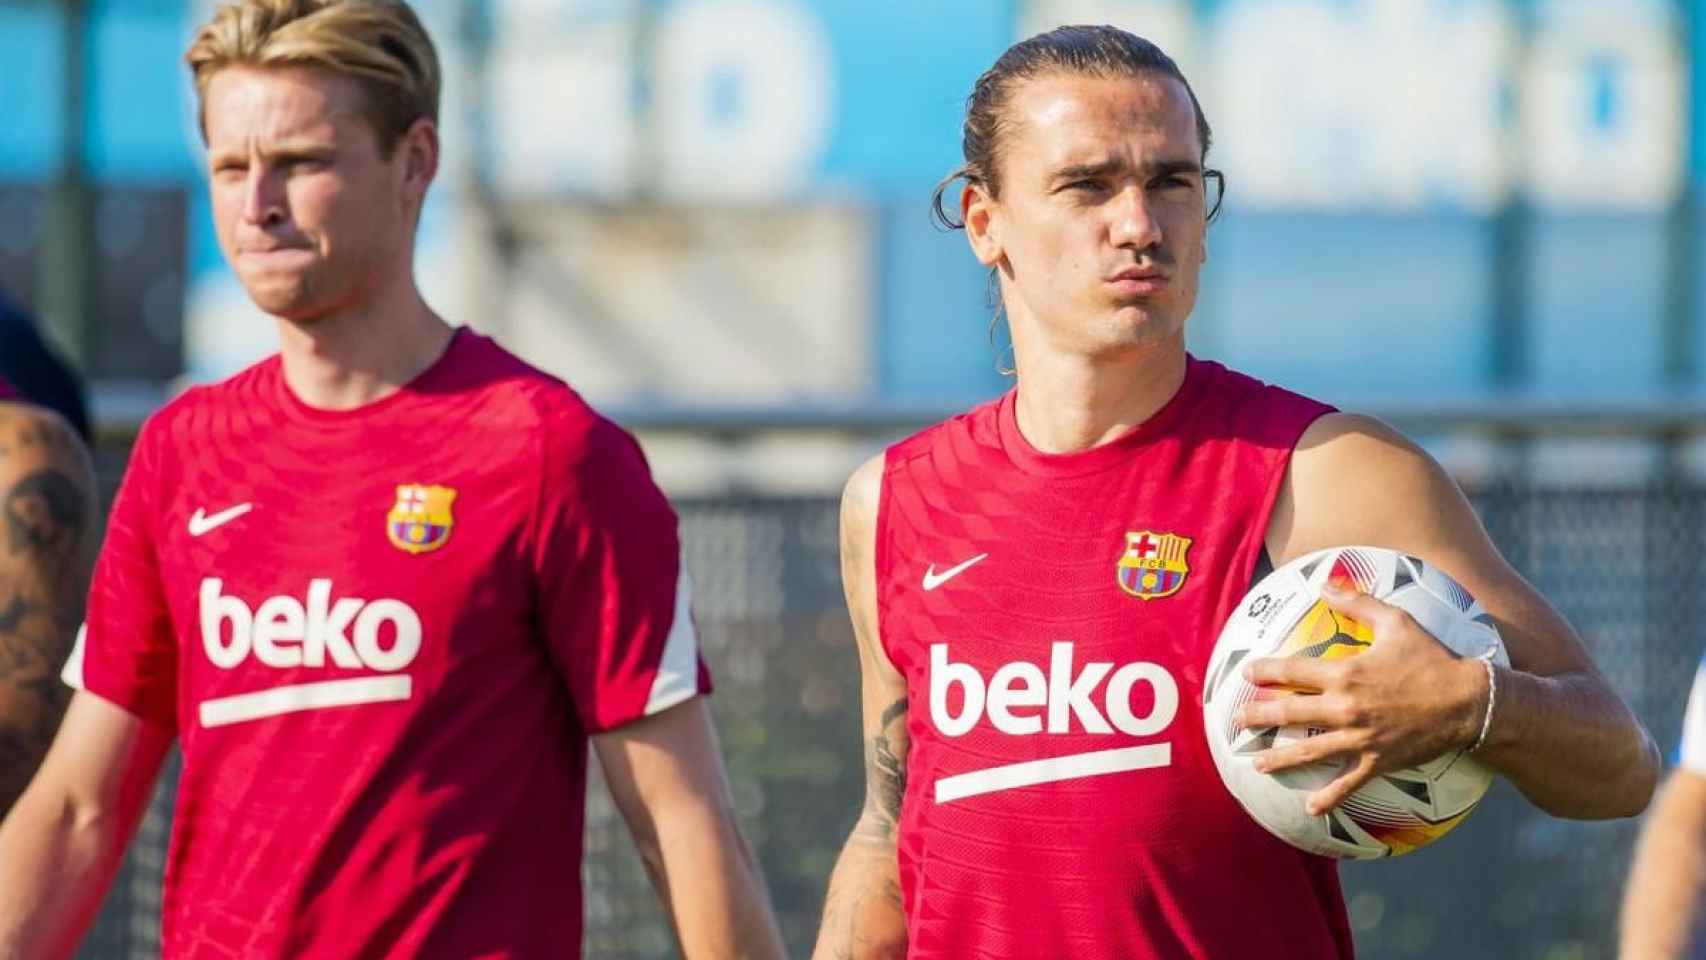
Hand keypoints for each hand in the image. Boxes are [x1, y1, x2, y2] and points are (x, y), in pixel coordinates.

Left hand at [1236, 580, 1488, 814]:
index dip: (1266, 671)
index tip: (1246, 674)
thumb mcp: (1396, 621)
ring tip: (1257, 765)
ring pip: (1310, 750)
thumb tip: (1325, 583)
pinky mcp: (1377, 761)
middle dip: (1259, 716)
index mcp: (1345, 673)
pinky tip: (1310, 808)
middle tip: (1236, 722)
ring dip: (1280, 759)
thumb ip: (1358, 602)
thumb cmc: (1432, 658)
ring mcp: (1360, 738)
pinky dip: (1329, 798)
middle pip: (1290, 712)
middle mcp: (1346, 707)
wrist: (1469, 701)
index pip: (1293, 670)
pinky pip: (1348, 783)